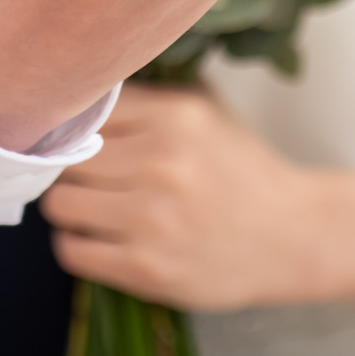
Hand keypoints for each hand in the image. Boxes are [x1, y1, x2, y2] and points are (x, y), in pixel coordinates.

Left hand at [44, 86, 336, 310]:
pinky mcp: (146, 269)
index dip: (69, 123)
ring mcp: (152, 219)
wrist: (294, 236)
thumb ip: (148, 98)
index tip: (69, 134)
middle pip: (64, 158)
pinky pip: (72, 251)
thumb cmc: (243, 171)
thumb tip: (83, 86)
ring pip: (60, 204)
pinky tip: (98, 237)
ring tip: (88, 207)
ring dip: (67, 206)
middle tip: (80, 174)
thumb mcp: (205, 113)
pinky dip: (76, 244)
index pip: (84, 109)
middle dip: (66, 166)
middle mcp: (160, 164)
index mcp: (175, 117)